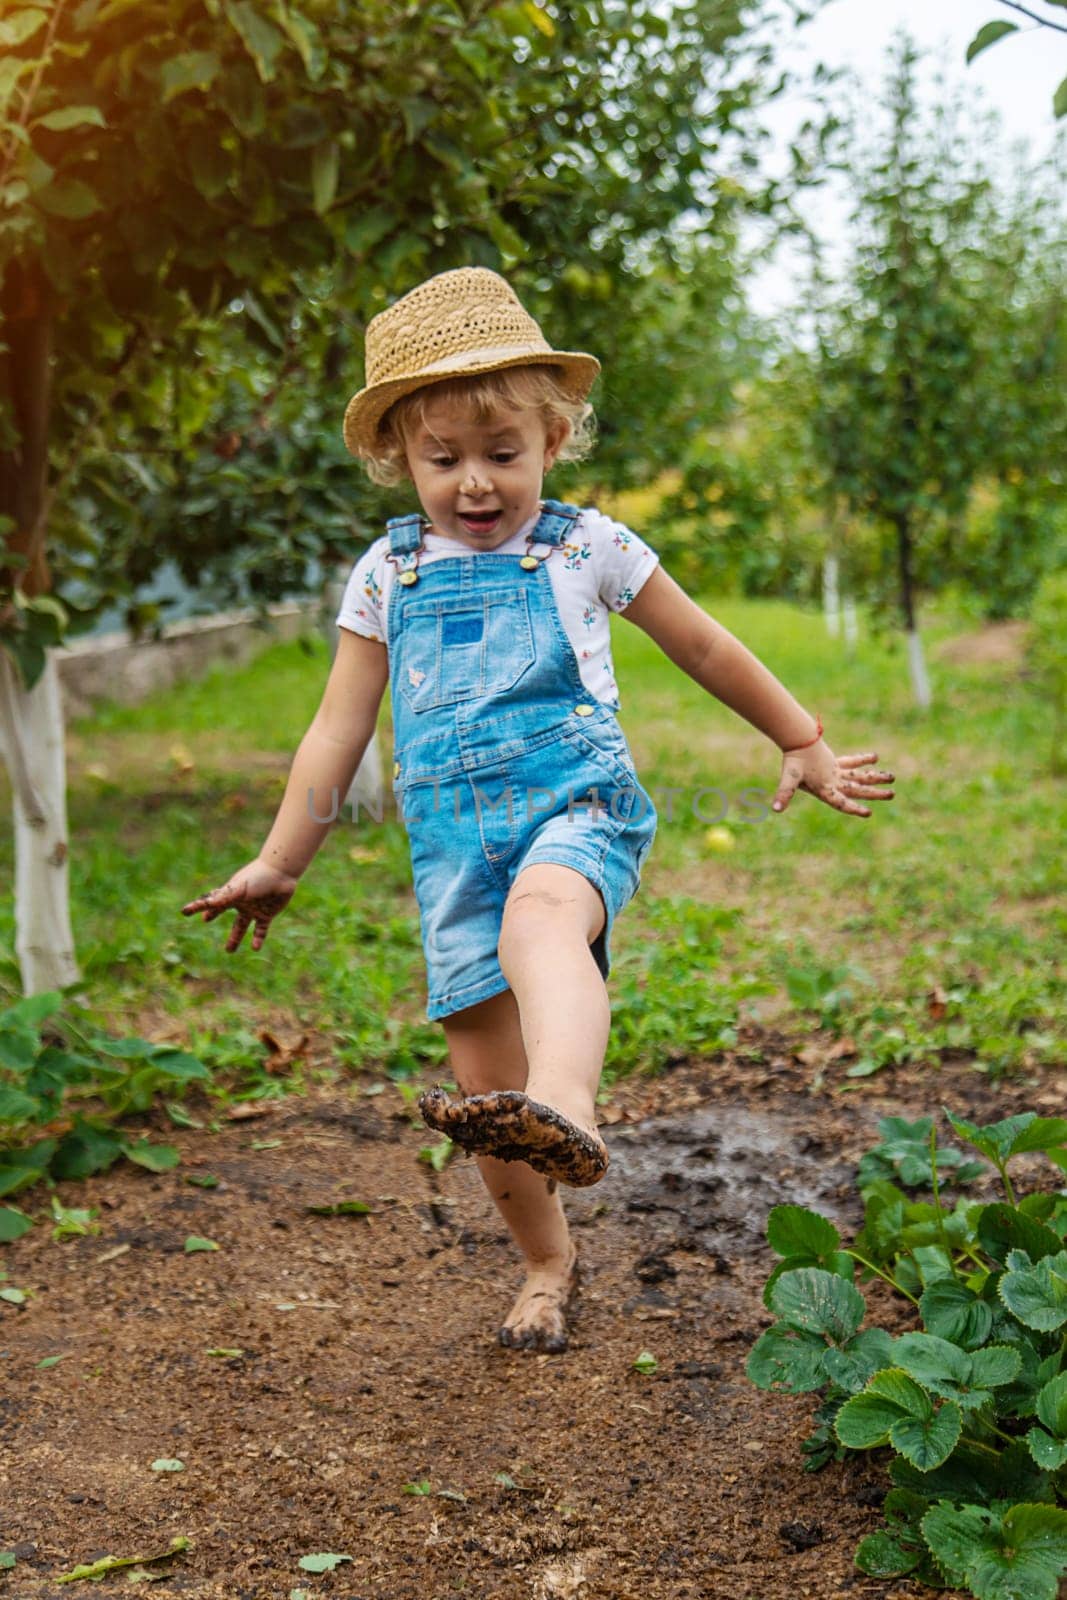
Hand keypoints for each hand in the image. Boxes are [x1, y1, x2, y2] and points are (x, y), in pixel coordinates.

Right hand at [181, 860, 296, 951]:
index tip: (185, 912)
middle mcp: (240, 901)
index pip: (211, 902)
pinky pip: (261, 930)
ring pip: (241, 926)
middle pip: (224, 911)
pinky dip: (258, 939)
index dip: (198, 907)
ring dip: (235, 938)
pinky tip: (255, 948)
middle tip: (205, 920)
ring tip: (229, 951)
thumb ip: (224, 898)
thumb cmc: (258, 877)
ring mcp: (253, 908)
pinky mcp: (266, 914)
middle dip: (214, 914)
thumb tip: (207, 907)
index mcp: (230, 894)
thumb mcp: (238, 888)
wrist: (282, 872)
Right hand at [771, 740, 894, 817]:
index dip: (854, 809)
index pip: (842, 803)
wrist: (793, 743)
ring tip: (892, 777)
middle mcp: (832, 785)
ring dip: (875, 778)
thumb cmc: (793, 761)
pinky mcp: (835, 763)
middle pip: (858, 791)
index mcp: (824, 791)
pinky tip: (876, 758)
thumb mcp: (790, 778)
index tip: (868, 813)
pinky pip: (853, 763)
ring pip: (860, 777)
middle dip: (875, 793)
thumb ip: (784, 794)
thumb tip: (775, 809)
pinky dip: (864, 760)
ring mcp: (835, 774)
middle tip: (892, 794)